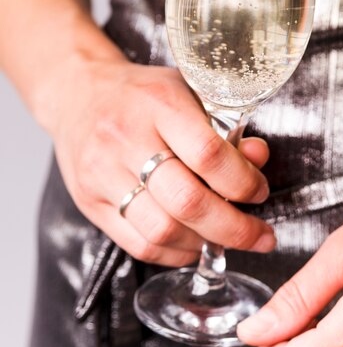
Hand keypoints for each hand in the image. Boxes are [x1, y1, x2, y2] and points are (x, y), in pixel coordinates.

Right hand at [51, 56, 274, 265]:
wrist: (77, 94)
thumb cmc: (144, 95)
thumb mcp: (191, 94)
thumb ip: (227, 129)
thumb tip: (258, 158)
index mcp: (159, 104)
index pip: (209, 154)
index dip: (243, 182)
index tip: (260, 192)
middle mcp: (126, 139)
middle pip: (187, 201)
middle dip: (235, 228)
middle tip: (260, 235)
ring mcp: (102, 174)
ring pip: (163, 230)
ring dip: (205, 243)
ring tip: (228, 238)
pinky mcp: (90, 203)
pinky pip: (139, 245)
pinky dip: (176, 253)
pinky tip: (195, 243)